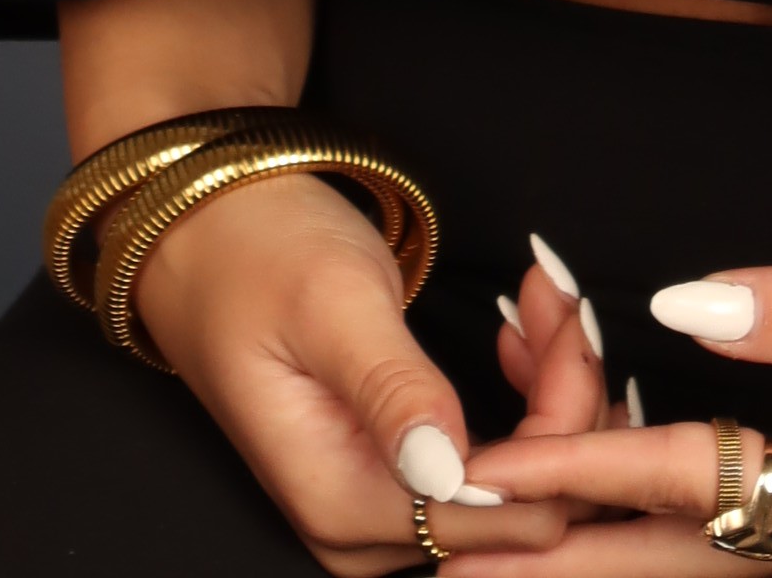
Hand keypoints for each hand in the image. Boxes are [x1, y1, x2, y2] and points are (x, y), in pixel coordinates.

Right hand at [130, 179, 610, 576]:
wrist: (207, 237)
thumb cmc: (259, 255)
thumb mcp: (332, 306)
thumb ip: (391, 389)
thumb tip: (445, 470)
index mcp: (344, 505)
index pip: (501, 514)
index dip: (557, 426)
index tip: (564, 319)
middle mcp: (365, 534)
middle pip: (520, 508)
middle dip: (563, 401)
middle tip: (557, 295)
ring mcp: (382, 514)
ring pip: (517, 485)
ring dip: (550, 391)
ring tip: (543, 300)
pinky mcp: (398, 481)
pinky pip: (492, 466)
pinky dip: (528, 399)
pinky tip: (524, 334)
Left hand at [470, 258, 771, 558]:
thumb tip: (683, 307)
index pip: (681, 485)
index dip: (572, 475)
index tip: (479, 482)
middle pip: (676, 554)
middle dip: (563, 553)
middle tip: (459, 550)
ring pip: (711, 537)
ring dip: (616, 525)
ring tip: (520, 518)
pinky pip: (757, 507)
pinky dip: (685, 493)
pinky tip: (651, 478)